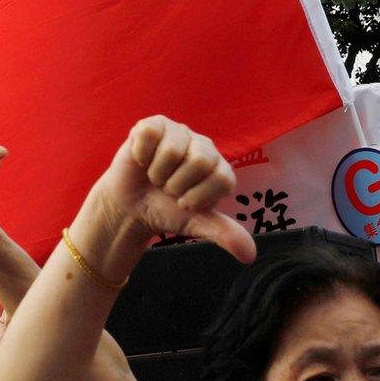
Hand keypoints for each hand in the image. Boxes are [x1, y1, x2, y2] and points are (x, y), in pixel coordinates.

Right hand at [86, 118, 256, 262]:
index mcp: (219, 168)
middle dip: (175, 184)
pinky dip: (141, 155)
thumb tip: (249, 255)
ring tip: (155, 176)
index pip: (222, 179)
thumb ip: (223, 233)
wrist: (130, 206)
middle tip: (168, 188)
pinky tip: (142, 160)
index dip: (198, 197)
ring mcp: (179, 132)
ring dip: (157, 172)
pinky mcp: (154, 125)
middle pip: (199, 161)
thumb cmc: (166, 210)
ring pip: (172, 150)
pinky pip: (150, 135)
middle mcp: (203, 146)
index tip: (184, 203)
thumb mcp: (195, 224)